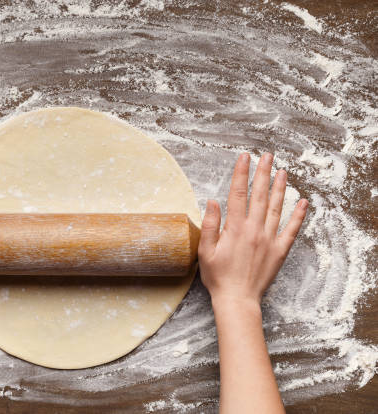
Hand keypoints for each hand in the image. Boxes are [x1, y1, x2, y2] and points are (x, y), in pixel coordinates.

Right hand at [198, 152, 307, 305]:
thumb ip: (209, 225)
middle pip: (260, 195)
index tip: (244, 158)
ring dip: (280, 188)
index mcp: (234, 228)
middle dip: (263, 174)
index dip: (241, 174)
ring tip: (283, 171)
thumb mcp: (204, 251)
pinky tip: (303, 202)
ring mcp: (269, 239)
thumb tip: (213, 201)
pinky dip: (298, 215)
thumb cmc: (218, 277)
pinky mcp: (279, 251)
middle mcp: (254, 230)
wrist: (237, 299)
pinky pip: (291, 229)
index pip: (237, 194)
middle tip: (267, 156)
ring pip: (277, 208)